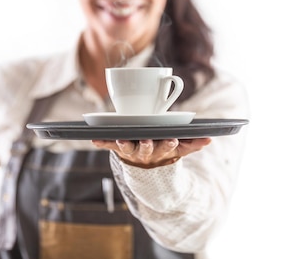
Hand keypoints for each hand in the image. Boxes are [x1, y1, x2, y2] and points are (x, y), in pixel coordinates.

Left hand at [91, 138, 210, 168]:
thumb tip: (210, 139)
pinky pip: (107, 145)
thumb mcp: (179, 149)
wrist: (144, 165)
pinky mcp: (117, 148)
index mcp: (161, 151)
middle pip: (146, 149)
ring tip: (120, 140)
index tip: (173, 140)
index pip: (167, 148)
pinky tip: (93, 139)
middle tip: (147, 141)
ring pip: (127, 148)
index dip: (169, 145)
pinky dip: (101, 142)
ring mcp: (130, 151)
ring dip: (123, 145)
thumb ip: (193, 144)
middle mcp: (145, 153)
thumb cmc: (163, 150)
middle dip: (147, 146)